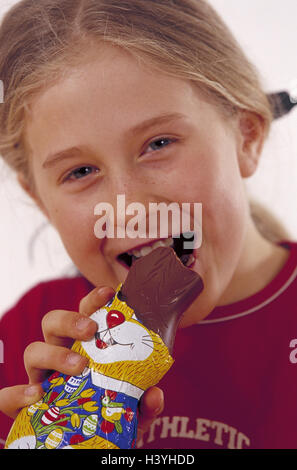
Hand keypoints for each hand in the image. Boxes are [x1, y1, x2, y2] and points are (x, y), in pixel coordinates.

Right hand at [0, 284, 163, 446]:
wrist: (93, 446)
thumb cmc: (111, 419)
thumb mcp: (133, 413)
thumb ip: (145, 405)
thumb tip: (155, 394)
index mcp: (86, 348)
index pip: (85, 315)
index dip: (93, 301)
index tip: (108, 293)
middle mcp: (60, 355)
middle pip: (53, 323)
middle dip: (69, 320)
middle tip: (90, 331)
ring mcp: (42, 377)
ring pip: (32, 351)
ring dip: (53, 354)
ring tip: (78, 366)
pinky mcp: (25, 404)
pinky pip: (8, 395)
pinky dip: (17, 394)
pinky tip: (36, 395)